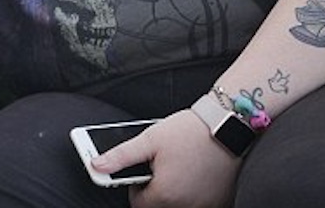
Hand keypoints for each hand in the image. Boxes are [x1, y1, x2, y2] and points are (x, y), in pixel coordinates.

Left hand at [92, 110, 239, 207]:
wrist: (227, 125)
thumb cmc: (189, 131)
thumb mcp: (149, 139)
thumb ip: (121, 157)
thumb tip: (96, 165)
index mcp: (165, 193)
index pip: (138, 204)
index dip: (136, 189)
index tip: (143, 172)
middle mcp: (186, 205)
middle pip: (159, 206)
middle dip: (156, 190)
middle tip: (162, 166)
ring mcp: (205, 205)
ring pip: (178, 205)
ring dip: (174, 192)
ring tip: (179, 168)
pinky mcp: (220, 201)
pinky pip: (198, 203)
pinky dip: (193, 193)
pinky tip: (194, 173)